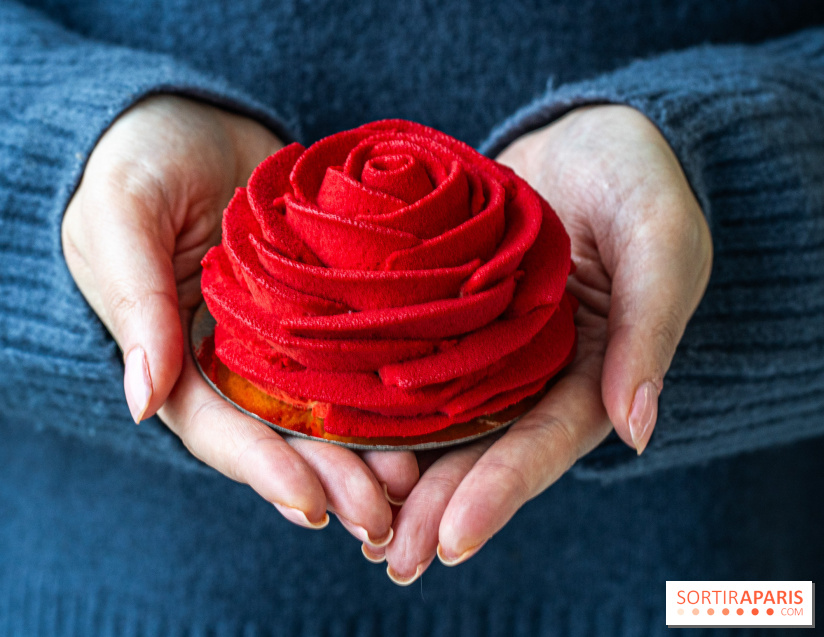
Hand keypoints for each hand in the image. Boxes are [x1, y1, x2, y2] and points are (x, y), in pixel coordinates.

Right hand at [62, 96, 417, 543]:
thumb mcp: (125, 216)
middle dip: (330, 479)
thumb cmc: (141, 158)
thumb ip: (135, 303)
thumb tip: (143, 404)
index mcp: (174, 353)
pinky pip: (354, 356)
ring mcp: (282, 336)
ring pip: (325, 409)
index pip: (218, 426)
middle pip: (282, 434)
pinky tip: (424, 421)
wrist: (195, 118)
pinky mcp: (325, 307)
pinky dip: (383, 394)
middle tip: (382, 515)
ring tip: (413, 486)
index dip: (263, 467)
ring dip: (365, 453)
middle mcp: (231, 358)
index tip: (312, 504)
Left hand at [382, 105, 711, 582]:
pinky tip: (340, 434)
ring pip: (442, 417)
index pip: (549, 438)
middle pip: (487, 447)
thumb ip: (649, 327)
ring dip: (404, 471)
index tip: (454, 537)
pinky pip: (412, 359)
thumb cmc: (637, 176)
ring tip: (358, 523)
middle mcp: (536, 368)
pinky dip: (381, 400)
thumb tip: (637, 429)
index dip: (504, 489)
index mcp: (594, 366)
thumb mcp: (659, 238)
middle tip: (391, 558)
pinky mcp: (448, 311)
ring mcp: (488, 342)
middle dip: (441, 504)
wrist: (584, 133)